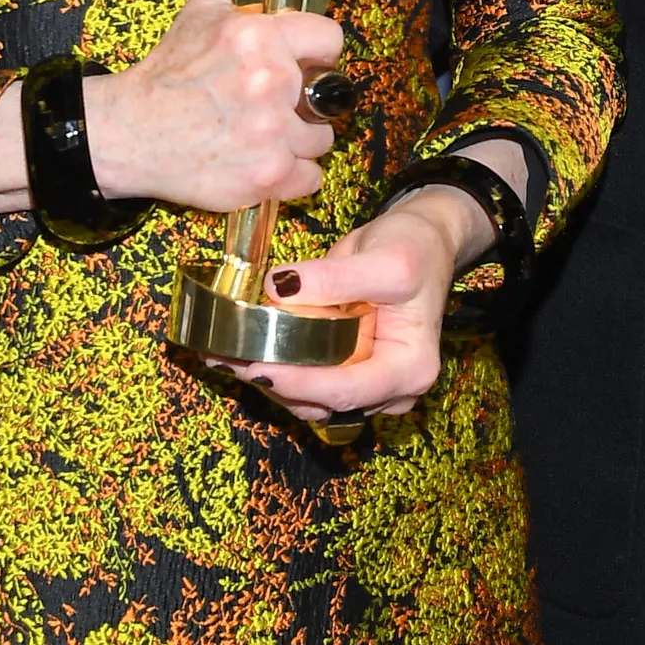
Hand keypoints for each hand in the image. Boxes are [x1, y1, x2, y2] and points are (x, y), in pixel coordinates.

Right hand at [0, 0, 342, 214]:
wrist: (130, 133)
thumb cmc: (168, 74)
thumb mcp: (197, 12)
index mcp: (258, 37)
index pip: (330, 39)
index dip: (315, 53)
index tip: (301, 64)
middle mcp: (269, 83)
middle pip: (328, 97)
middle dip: (303, 102)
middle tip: (268, 106)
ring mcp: (270, 135)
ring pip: (320, 140)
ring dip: (296, 141)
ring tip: (259, 135)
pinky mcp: (265, 177)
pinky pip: (309, 179)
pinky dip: (290, 177)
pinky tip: (259, 163)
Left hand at [237, 185, 494, 424]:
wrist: (422, 242)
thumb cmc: (416, 250)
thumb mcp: (386, 260)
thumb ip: (334, 278)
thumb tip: (279, 288)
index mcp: (409, 369)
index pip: (346, 391)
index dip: (299, 384)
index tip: (256, 366)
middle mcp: (390, 389)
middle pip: (323, 402)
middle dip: (274, 382)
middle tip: (225, 358)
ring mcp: (366, 384)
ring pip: (308, 399)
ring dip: (267, 378)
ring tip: (222, 353)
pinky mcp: (343, 370)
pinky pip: (304, 380)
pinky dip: (273, 366)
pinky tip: (239, 348)